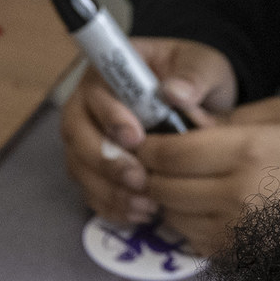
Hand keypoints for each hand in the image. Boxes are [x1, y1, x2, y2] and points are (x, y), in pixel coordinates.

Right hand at [60, 38, 238, 229]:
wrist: (198, 105)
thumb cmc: (192, 79)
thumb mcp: (202, 66)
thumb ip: (193, 76)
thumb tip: (175, 92)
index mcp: (107, 74)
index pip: (96, 94)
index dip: (111, 118)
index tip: (135, 139)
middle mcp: (87, 106)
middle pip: (77, 137)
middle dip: (107, 163)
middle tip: (140, 180)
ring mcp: (86, 140)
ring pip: (81, 169)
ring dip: (110, 191)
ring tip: (147, 204)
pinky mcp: (93, 170)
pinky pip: (91, 192)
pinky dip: (113, 207)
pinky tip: (141, 214)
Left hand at [135, 99, 279, 257]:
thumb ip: (229, 117)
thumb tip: (185, 123)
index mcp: (247, 151)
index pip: (170, 153)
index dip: (149, 146)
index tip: (147, 140)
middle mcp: (235, 195)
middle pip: (163, 187)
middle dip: (152, 173)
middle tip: (158, 162)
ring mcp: (235, 231)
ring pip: (172, 217)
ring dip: (168, 200)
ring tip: (184, 184)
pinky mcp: (238, 255)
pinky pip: (192, 240)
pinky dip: (188, 224)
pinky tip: (205, 208)